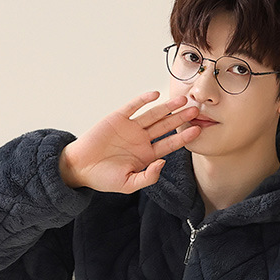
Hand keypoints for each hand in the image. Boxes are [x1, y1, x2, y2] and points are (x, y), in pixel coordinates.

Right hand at [59, 92, 200, 192]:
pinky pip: (133, 107)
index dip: (184, 137)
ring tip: (182, 100)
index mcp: (147, 155)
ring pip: (153, 115)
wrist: (81, 168)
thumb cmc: (104, 178)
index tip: (198, 130)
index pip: (170, 144)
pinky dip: (143, 100)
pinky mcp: (117, 118)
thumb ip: (149, 177)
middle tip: (196, 110)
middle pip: (166, 127)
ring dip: (167, 107)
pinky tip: (155, 95)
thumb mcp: (129, 184)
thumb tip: (163, 162)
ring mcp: (131, 128)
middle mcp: (142, 140)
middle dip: (180, 118)